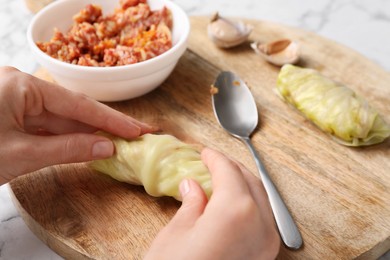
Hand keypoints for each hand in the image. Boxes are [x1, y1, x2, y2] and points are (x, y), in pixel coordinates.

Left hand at [0, 66, 155, 184]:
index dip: (112, 120)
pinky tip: (87, 146)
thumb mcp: (19, 155)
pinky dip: (65, 139)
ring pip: (59, 120)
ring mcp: (13, 102)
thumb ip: (67, 150)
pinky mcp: (8, 116)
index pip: (78, 105)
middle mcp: (19, 88)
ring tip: (118, 142)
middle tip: (136, 135)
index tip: (138, 130)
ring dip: (87, 134)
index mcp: (21, 87)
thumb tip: (106, 148)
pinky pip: (44, 127)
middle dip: (104, 126)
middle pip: (72, 110)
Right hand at [145, 148, 279, 259]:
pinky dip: (250, 205)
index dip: (214, 158)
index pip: (229, 171)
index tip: (204, 152)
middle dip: (231, 168)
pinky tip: (232, 204)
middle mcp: (261, 225)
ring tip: (221, 180)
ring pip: (262, 199)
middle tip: (212, 162)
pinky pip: (264, 219)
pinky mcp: (265, 258)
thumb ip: (191, 203)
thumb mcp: (176, 233)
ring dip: (243, 184)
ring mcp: (268, 244)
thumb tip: (193, 185)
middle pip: (250, 181)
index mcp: (236, 211)